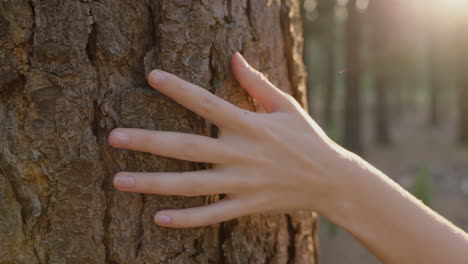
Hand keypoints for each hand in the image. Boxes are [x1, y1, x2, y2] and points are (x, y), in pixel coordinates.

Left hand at [109, 52, 347, 227]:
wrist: (332, 180)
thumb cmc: (307, 139)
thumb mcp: (286, 106)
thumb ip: (256, 83)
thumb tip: (234, 57)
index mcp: (250, 125)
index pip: (207, 103)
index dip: (179, 89)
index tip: (151, 77)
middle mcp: (241, 154)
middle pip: (188, 147)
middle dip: (148, 142)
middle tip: (113, 138)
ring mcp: (242, 183)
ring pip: (191, 184)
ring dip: (154, 184)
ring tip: (119, 181)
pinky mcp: (246, 205)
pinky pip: (212, 215)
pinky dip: (186, 219)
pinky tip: (158, 219)